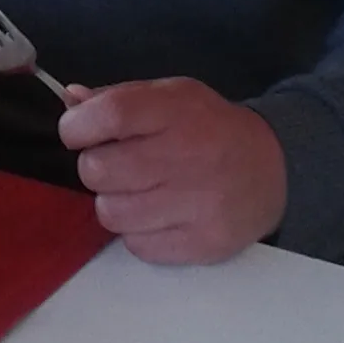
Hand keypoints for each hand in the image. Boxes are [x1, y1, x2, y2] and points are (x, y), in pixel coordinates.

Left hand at [57, 79, 287, 263]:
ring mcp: (197, 204)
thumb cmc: (208, 128)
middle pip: (98, 170)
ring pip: (111, 213)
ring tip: (138, 191)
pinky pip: (137, 246)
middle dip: (96, 167)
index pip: (109, 115)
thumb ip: (119, 98)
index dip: (77, 127)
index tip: (78, 133)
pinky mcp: (203, 243)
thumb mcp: (172, 97)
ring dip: (114, 203)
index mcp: (177, 109)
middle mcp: (188, 155)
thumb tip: (71, 101)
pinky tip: (159, 215)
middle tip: (117, 165)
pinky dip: (138, 233)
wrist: (273, 169)